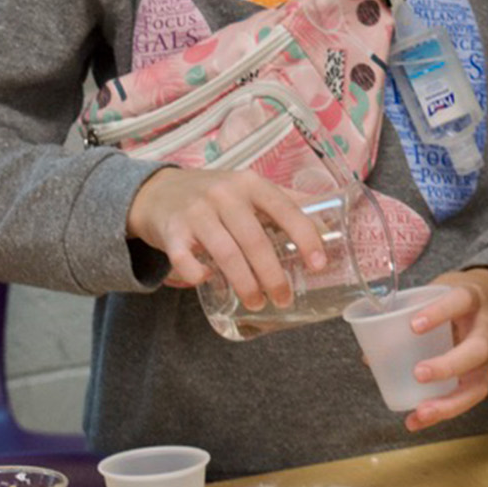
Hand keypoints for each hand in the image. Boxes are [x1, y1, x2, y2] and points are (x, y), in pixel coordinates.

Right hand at [126, 167, 327, 310]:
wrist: (157, 192)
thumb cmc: (213, 195)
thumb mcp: (247, 188)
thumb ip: (283, 202)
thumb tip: (330, 224)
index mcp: (250, 183)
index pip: (285, 209)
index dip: (305, 236)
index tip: (318, 264)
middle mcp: (224, 194)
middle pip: (255, 240)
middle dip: (273, 275)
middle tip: (284, 298)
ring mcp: (196, 212)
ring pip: (226, 253)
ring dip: (245, 283)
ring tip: (256, 302)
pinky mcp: (171, 231)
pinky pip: (184, 258)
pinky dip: (198, 274)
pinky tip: (209, 281)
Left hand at [398, 266, 487, 432]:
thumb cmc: (455, 301)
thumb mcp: (437, 294)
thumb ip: (406, 317)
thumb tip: (370, 355)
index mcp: (473, 299)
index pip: (460, 301)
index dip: (439, 312)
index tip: (414, 325)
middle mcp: (487, 330)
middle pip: (476, 350)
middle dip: (448, 365)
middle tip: (419, 374)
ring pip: (477, 384)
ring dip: (448, 402)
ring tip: (420, 412)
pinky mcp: (484, 378)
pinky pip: (467, 399)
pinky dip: (442, 412)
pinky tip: (417, 420)